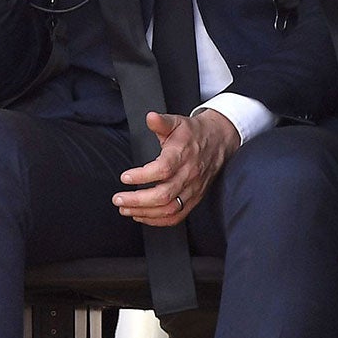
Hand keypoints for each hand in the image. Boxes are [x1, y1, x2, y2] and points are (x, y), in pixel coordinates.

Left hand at [114, 108, 239, 227]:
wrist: (219, 142)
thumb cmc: (193, 134)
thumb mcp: (176, 122)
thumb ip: (161, 122)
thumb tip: (150, 117)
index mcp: (182, 155)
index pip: (163, 170)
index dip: (143, 176)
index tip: (125, 177)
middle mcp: (188, 175)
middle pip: (164, 195)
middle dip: (138, 200)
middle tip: (118, 199)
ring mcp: (192, 189)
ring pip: (169, 209)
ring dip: (144, 212)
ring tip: (125, 209)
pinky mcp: (194, 199)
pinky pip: (178, 216)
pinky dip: (158, 221)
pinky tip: (141, 216)